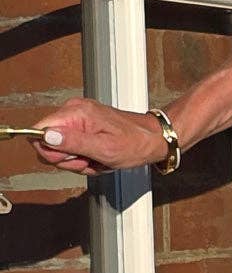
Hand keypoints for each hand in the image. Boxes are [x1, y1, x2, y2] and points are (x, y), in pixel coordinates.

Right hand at [32, 98, 169, 175]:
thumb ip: (73, 143)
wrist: (153, 138)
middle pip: (49, 144)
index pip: (38, 132)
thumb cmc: (135, 143)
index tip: (73, 156)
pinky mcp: (84, 127)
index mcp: (76, 113)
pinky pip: (73, 148)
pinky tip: (100, 157)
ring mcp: (79, 119)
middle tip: (91, 159)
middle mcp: (74, 112)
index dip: (51, 151)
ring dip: (79, 161)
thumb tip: (46, 136)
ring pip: (61, 150)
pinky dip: (86, 158)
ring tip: (99, 158)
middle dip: (69, 159)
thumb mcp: (104, 149)